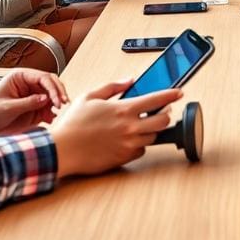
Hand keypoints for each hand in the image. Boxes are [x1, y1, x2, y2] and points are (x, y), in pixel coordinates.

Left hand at [0, 69, 67, 134]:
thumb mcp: (7, 107)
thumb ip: (27, 103)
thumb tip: (46, 99)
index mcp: (21, 77)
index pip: (43, 77)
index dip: (52, 88)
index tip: (57, 101)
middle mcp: (29, 83)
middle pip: (51, 83)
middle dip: (59, 93)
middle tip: (63, 104)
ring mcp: (33, 95)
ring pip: (52, 95)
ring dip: (56, 103)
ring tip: (55, 114)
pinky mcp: (34, 106)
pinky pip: (48, 107)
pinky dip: (51, 112)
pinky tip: (50, 118)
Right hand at [49, 81, 182, 177]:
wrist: (61, 150)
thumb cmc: (72, 123)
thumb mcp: (90, 96)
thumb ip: (112, 86)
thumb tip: (129, 80)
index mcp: (123, 109)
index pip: (157, 100)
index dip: (171, 95)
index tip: (179, 92)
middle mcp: (130, 127)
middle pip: (163, 121)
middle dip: (165, 115)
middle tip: (160, 111)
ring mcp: (128, 144)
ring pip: (152, 136)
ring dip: (150, 129)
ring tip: (139, 124)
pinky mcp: (123, 158)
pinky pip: (140, 150)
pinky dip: (138, 143)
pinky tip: (127, 138)